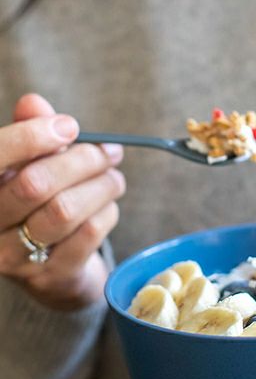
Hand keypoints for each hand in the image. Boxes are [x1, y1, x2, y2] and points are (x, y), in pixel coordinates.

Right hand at [0, 94, 124, 310]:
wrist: (49, 271)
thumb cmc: (35, 208)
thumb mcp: (25, 169)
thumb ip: (28, 135)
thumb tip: (35, 103)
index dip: (32, 137)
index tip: (69, 126)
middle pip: (36, 184)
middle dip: (81, 161)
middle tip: (109, 152)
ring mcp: (17, 258)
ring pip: (66, 210)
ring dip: (101, 186)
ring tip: (114, 177)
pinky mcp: (53, 276)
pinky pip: (88, 234)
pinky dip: (107, 212)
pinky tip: (108, 205)